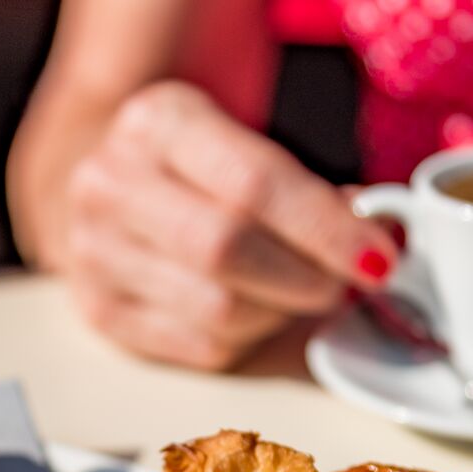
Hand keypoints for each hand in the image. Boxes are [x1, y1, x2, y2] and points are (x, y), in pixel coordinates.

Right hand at [57, 81, 397, 369]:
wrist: (111, 189)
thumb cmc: (198, 169)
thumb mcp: (245, 143)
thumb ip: (307, 187)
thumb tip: (376, 239)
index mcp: (158, 123)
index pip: (254, 183)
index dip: (326, 229)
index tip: (377, 257)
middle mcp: (111, 184)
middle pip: (228, 250)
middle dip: (306, 278)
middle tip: (344, 285)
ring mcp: (96, 252)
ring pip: (218, 310)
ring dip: (281, 314)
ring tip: (299, 294)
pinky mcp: (101, 312)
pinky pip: (201, 347)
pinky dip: (250, 339)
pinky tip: (260, 314)